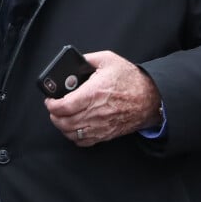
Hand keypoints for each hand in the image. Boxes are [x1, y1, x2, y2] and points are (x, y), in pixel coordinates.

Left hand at [44, 51, 161, 147]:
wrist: (150, 98)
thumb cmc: (131, 79)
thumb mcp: (109, 60)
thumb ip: (88, 59)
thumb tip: (73, 61)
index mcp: (94, 93)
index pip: (63, 106)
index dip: (52, 104)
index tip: (50, 100)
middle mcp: (95, 112)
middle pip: (64, 122)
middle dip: (54, 115)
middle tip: (53, 108)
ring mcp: (100, 125)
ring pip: (71, 133)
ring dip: (62, 126)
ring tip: (61, 117)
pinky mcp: (105, 134)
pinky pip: (83, 142)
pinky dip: (74, 137)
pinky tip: (73, 128)